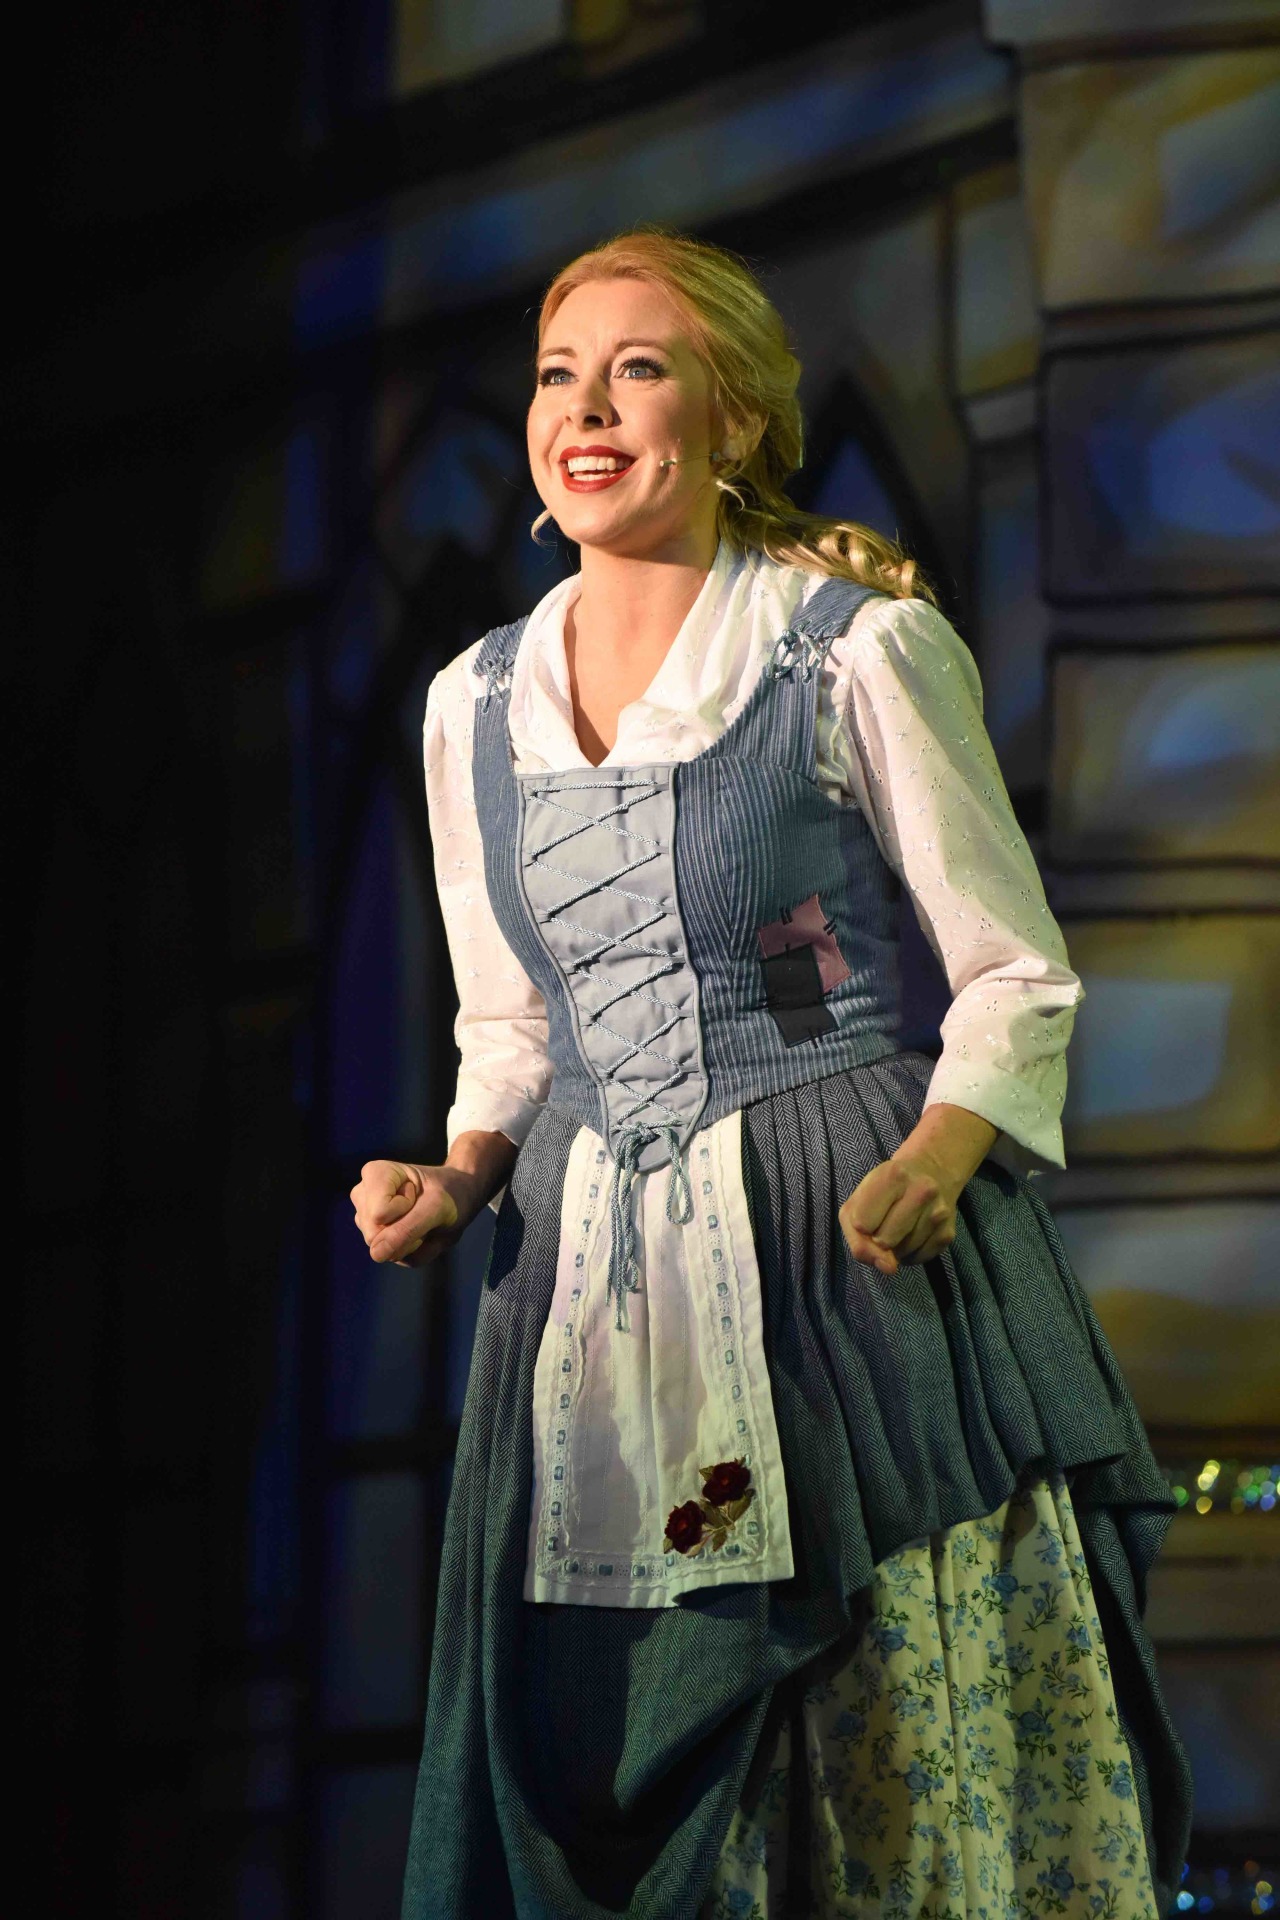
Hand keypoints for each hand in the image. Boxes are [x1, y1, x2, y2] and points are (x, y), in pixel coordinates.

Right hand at [349, 1160, 476, 1268]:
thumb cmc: (451, 1193)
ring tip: (422, 1221)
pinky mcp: (375, 1237)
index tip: (419, 1195)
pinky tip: (419, 1231)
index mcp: (374, 1173)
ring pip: (381, 1249)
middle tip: (424, 1214)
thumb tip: (376, 1254)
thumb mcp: (438, 1208)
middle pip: (374, 1235)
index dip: (407, 1211)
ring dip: (411, 1243)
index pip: (380, 1214)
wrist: (461, 1197)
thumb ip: (407, 1229)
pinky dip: (413, 1250)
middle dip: (407, 1233)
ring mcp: (364, 1216)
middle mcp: (362, 1195)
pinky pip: (392, 1256)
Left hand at [837, 1102, 997, 1276]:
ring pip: (902, 1253)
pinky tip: (911, 1235)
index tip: (868, 1214)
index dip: (861, 1226)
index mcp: (893, 1176)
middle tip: (884, 1221)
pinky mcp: (948, 1234)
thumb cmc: (886, 1187)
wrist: (932, 1171)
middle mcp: (921, 1191)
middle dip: (877, 1239)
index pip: (862, 1223)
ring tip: (898, 1226)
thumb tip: (887, 1268)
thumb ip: (857, 1238)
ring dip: (894, 1248)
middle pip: (884, 1241)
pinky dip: (909, 1254)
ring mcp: (938, 1213)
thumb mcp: (859, 1200)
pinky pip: (918, 1259)